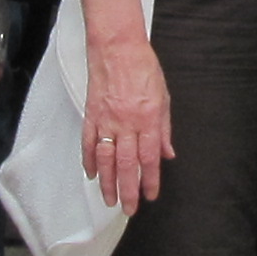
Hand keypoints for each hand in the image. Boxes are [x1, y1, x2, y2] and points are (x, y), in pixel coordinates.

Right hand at [81, 35, 174, 213]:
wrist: (117, 46)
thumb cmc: (143, 67)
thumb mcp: (163, 96)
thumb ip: (164, 128)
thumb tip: (167, 153)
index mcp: (148, 119)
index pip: (149, 158)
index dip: (150, 180)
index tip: (150, 195)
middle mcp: (127, 123)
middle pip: (126, 164)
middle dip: (128, 190)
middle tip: (129, 209)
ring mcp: (106, 120)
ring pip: (106, 159)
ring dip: (107, 182)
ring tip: (109, 200)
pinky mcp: (91, 114)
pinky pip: (89, 142)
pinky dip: (89, 160)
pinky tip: (92, 174)